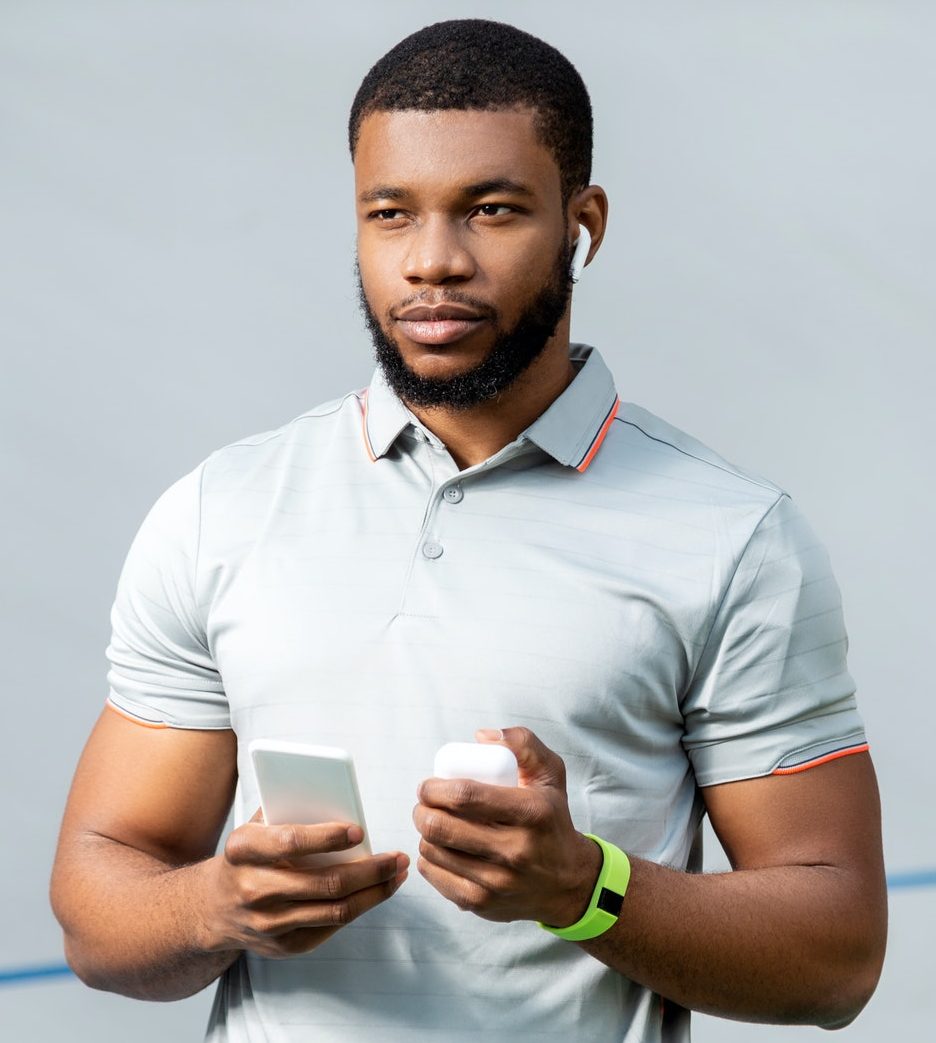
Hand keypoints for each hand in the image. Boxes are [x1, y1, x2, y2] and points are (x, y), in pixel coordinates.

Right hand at [195, 810, 408, 957]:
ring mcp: (268, 923)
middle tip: (397, 857)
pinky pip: (331, 927)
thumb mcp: (255, 826)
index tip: (360, 831)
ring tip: (397, 874)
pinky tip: (376, 892)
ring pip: (335, 910)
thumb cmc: (247, 856)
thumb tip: (339, 797)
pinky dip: (360, 909)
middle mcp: (253, 888)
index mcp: (243, 849)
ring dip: (374, 892)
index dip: (328, 837)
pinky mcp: (282, 946)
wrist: (211, 908)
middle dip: (371, 870)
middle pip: (326, 883)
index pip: (291, 842)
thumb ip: (288, 810)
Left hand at [413, 727, 600, 925]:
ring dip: (425, 833)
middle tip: (425, 804)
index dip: (435, 788)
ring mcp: (498, 882)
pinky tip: (441, 849)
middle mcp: (516, 850)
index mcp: (532, 812)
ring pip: (434, 851)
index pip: (466, 796)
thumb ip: (522, 744)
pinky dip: (429, 859)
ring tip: (435, 824)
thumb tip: (480, 737)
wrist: (569, 882)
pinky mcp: (483, 905)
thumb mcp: (550, 774)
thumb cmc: (551, 819)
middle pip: (442, 826)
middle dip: (421, 810)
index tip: (428, 785)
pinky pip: (435, 877)